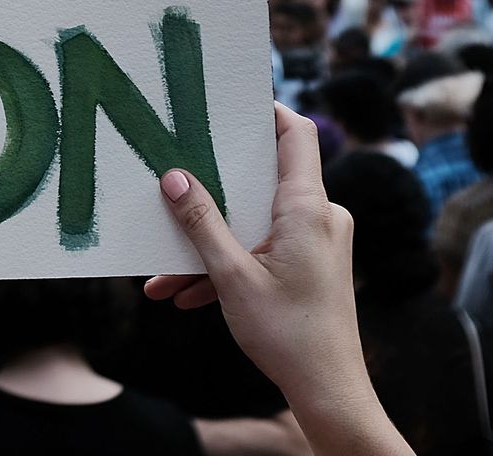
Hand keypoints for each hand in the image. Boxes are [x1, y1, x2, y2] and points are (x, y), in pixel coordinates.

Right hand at [144, 105, 365, 402]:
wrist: (329, 391)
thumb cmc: (289, 334)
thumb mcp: (233, 277)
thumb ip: (202, 224)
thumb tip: (174, 178)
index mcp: (308, 207)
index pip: (295, 136)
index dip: (266, 112)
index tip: (230, 102)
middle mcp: (320, 216)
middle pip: (262, 181)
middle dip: (212, 193)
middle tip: (174, 180)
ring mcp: (318, 242)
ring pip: (255, 224)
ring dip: (211, 245)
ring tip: (163, 272)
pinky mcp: (312, 265)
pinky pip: (263, 251)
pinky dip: (229, 267)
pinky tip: (185, 294)